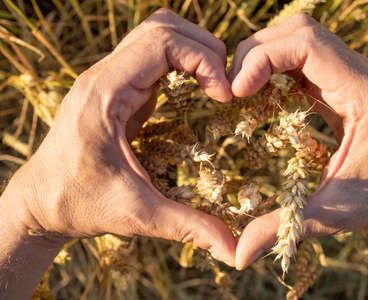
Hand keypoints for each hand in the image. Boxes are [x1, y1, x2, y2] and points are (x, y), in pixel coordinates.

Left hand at [1, 8, 234, 265]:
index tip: (223, 95)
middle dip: (202, 49)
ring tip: (214, 83)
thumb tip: (233, 250)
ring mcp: (108, 79)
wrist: (39, 202)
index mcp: (105, 94)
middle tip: (224, 85)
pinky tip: (195, 91)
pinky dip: (180, 63)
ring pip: (156, 34)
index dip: (202, 60)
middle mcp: (104, 76)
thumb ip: (187, 227)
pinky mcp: (114, 88)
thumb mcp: (136, 215)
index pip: (160, 42)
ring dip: (191, 51)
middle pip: (160, 27)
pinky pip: (151, 55)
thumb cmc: (77, 203)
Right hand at [228, 14, 367, 271]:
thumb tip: (236, 256)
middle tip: (233, 90)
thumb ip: (284, 228)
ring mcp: (354, 76)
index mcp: (362, 93)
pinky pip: (306, 59)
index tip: (237, 93)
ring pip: (302, 38)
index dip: (262, 57)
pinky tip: (264, 96)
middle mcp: (360, 73)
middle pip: (299, 30)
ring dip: (266, 55)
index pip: (306, 43)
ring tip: (243, 89)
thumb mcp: (335, 214)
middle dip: (257, 51)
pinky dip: (278, 68)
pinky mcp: (345, 85)